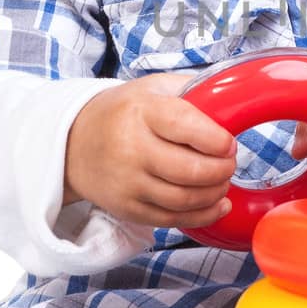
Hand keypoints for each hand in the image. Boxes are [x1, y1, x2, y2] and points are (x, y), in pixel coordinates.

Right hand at [63, 72, 236, 228]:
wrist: (73, 143)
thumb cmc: (123, 113)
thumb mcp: (153, 87)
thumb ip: (192, 90)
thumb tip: (233, 102)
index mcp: (142, 112)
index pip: (186, 127)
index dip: (217, 140)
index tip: (229, 143)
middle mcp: (131, 148)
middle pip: (190, 170)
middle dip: (222, 170)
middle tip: (230, 163)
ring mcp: (128, 182)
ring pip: (184, 199)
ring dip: (215, 193)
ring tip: (222, 181)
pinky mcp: (127, 208)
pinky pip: (172, 220)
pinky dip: (203, 215)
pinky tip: (217, 204)